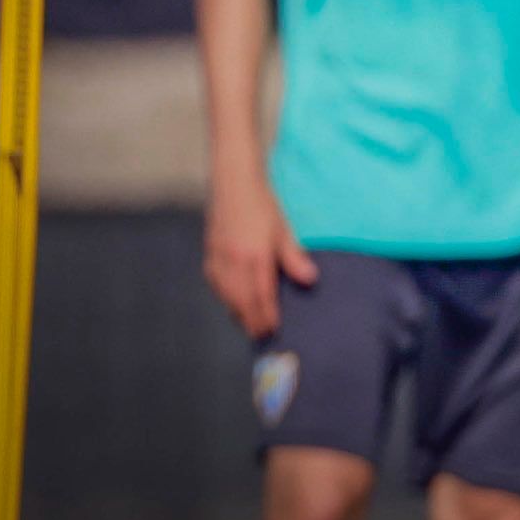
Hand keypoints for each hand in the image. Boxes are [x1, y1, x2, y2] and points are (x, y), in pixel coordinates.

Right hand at [203, 177, 316, 339]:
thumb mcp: (284, 230)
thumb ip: (295, 258)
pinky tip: (234, 304)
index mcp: (254, 255)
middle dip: (251, 320)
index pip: (261, 295)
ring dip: (238, 312)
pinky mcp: (210, 255)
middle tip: (262, 335)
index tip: (273, 328)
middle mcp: (233, 261)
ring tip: (250, 325)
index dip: (266, 315)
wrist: (233, 185)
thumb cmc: (262, 206)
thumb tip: (310, 280)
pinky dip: (226, 298)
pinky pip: (217, 285)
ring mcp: (218, 259)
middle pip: (242, 301)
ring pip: (227, 295)